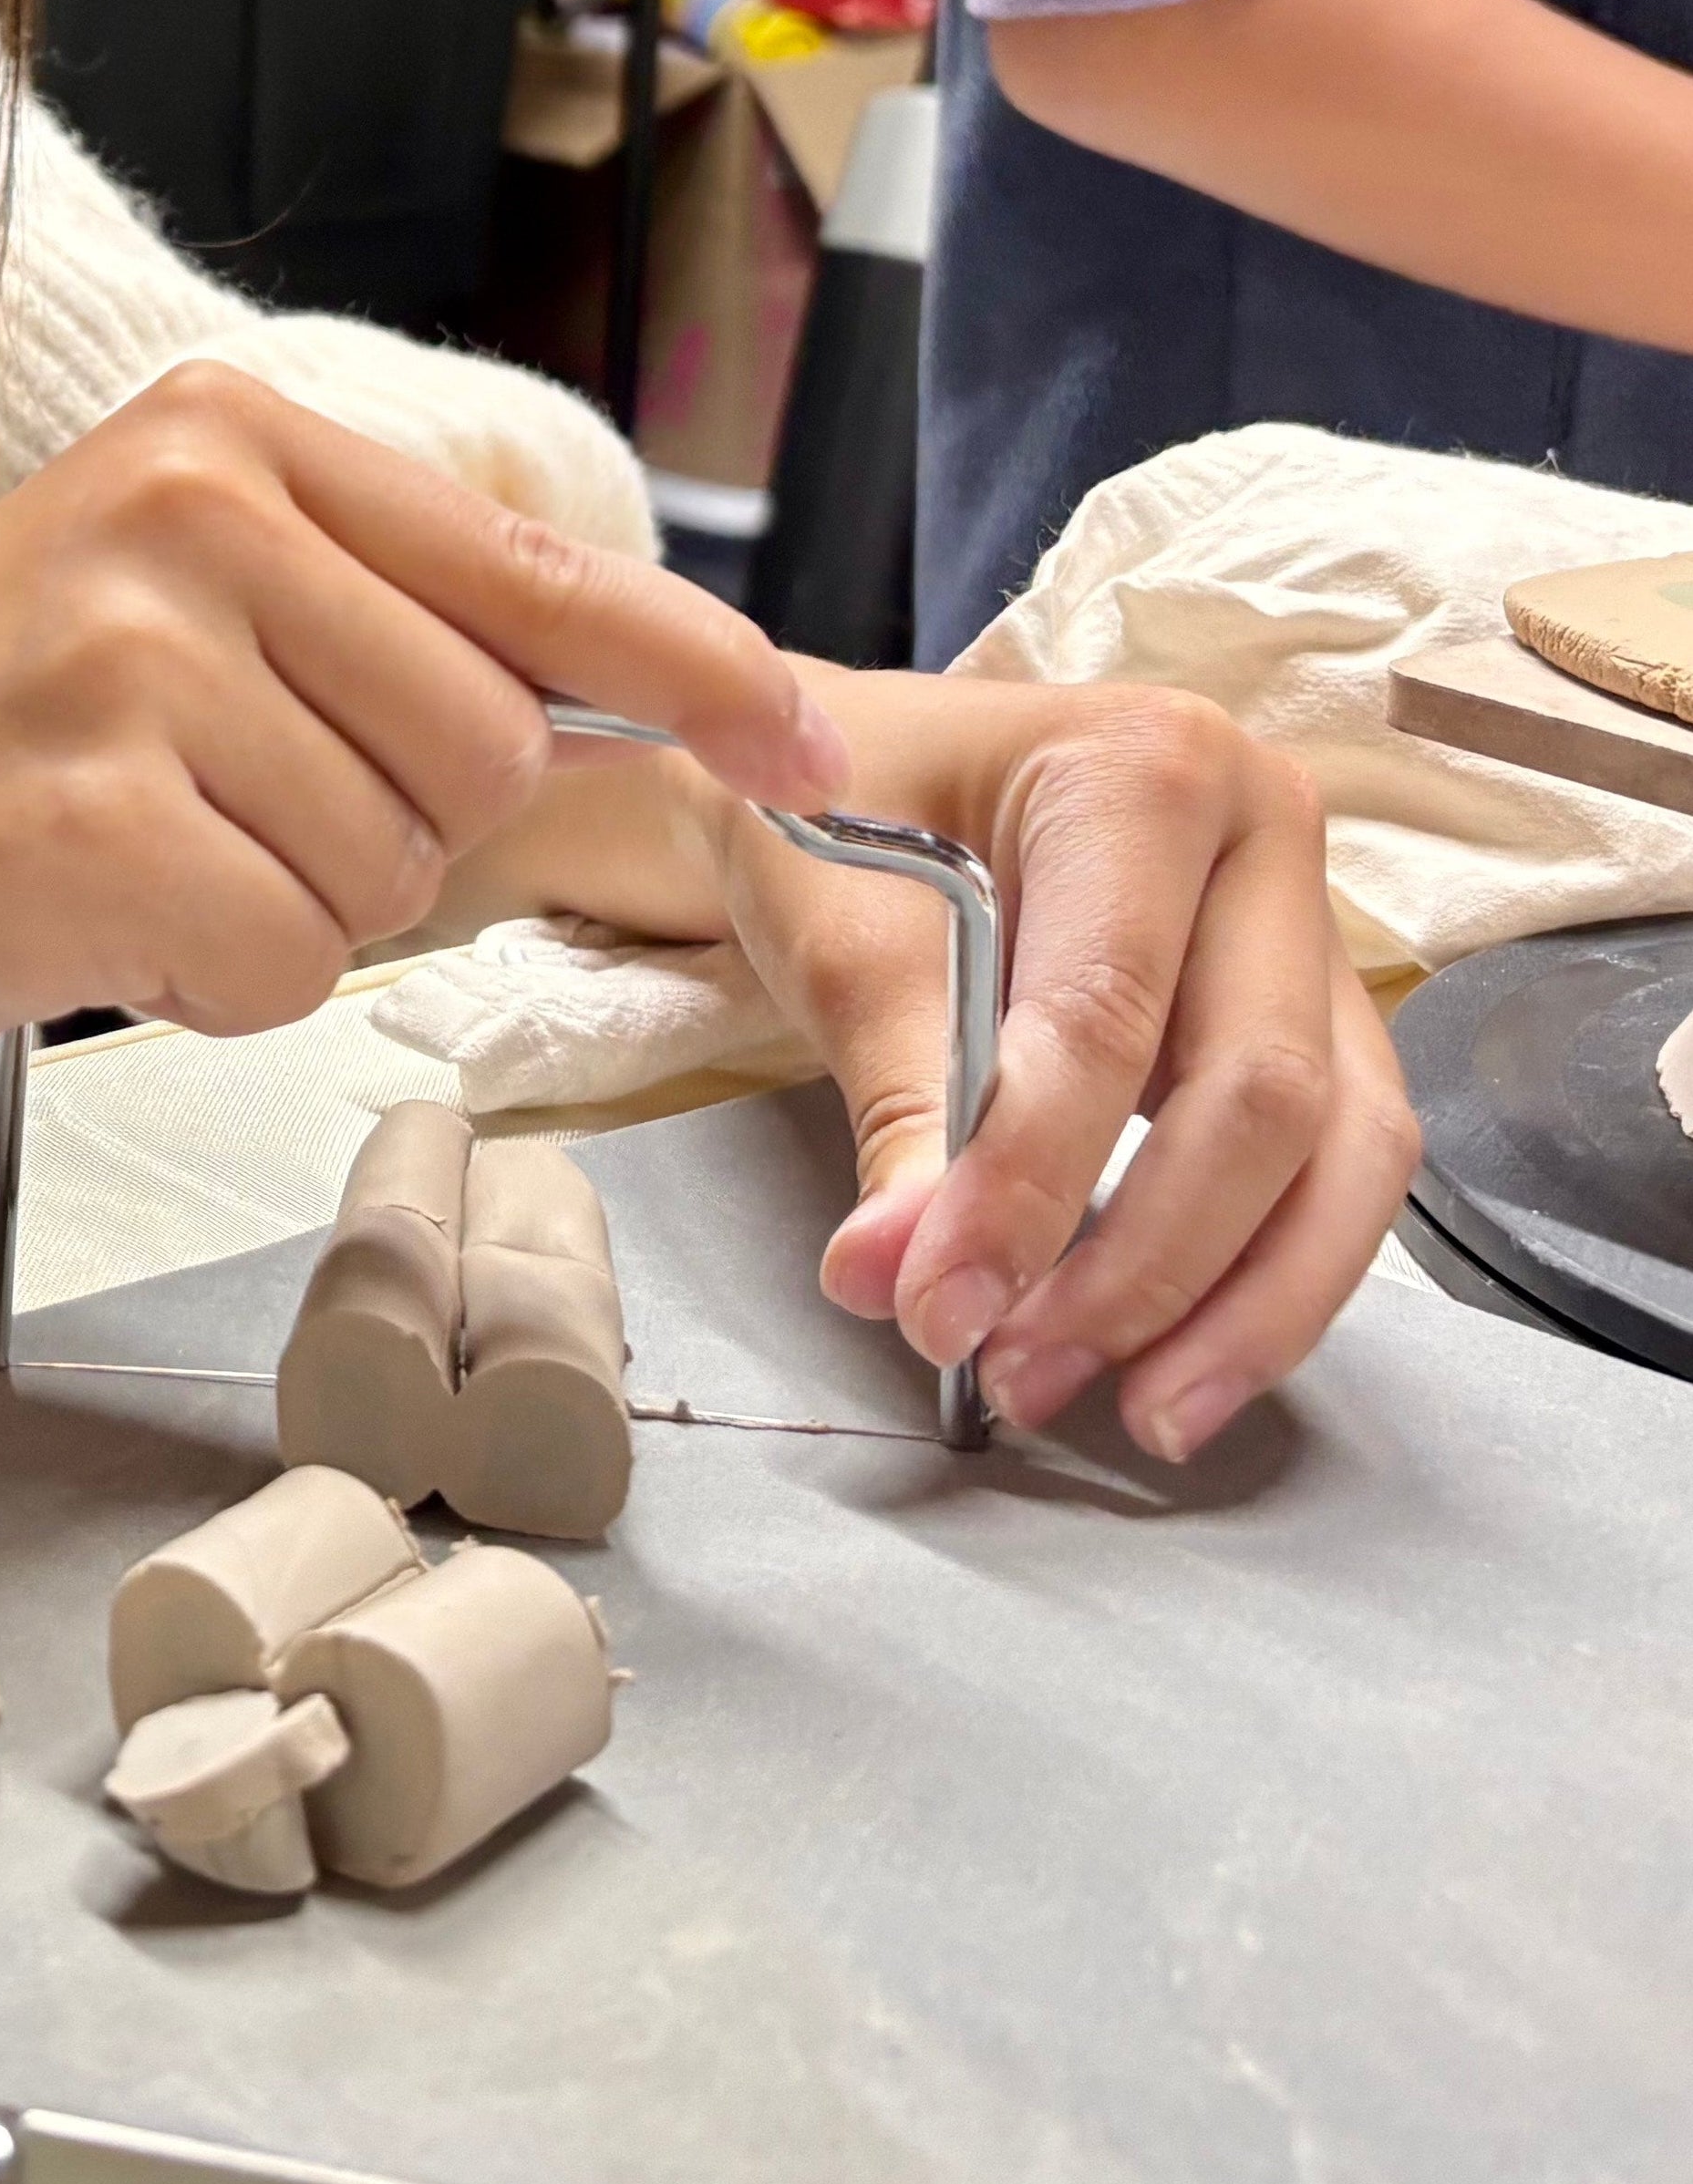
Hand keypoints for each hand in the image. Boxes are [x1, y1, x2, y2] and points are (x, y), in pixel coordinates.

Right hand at [0, 363, 840, 1085]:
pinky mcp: (103, 816)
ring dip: (291, 911)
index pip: (534, 570)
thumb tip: (608, 704)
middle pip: (488, 750)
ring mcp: (143, 659)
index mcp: (227, 442)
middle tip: (219, 819)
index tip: (800, 743)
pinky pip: (293, 961)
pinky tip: (95, 930)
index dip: (696, 669)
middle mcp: (195, 515)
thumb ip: (372, 627)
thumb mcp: (165, 612)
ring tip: (136, 862)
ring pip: (395, 871)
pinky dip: (214, 985)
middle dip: (392, 835)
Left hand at [705, 663, 1419, 1460]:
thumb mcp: (841, 939)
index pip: (1111, 1011)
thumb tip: (900, 1279)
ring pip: (1347, 1152)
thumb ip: (897, 1105)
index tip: (940, 1310)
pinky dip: (1262, 1283)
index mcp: (1148, 769)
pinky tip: (1175, 1366)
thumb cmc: (838, 827)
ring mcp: (1306, 933)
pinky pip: (1330, 1175)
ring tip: (1134, 1415)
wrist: (847, 791)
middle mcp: (1265, 838)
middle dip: (1148, 1267)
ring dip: (1244, 1307)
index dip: (1032, 1183)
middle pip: (1267, 1091)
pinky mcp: (1308, 1023)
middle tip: (1020, 1378)